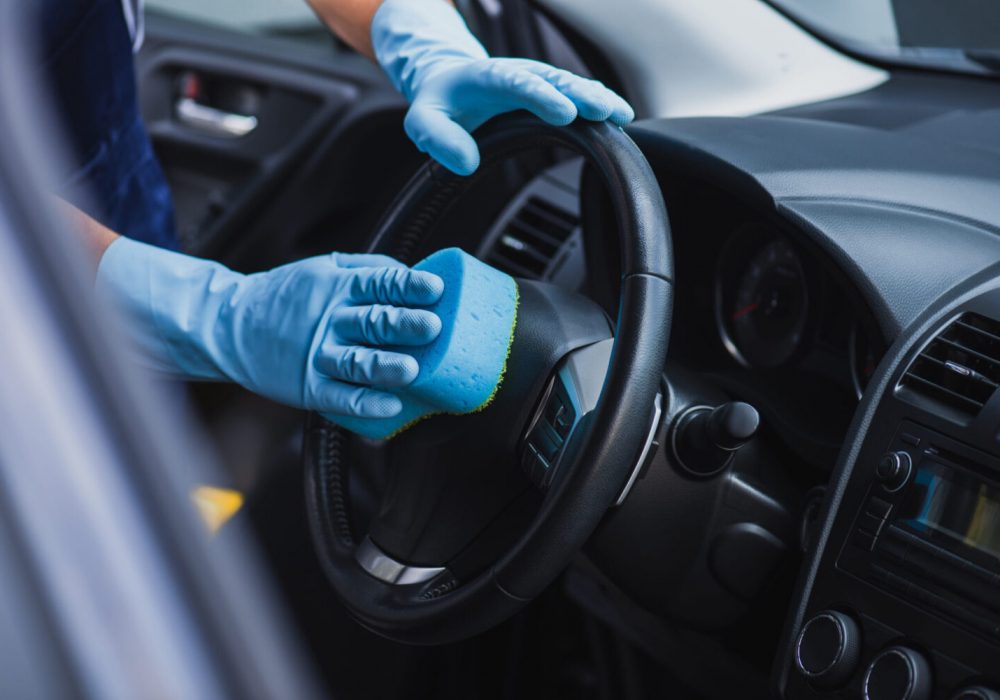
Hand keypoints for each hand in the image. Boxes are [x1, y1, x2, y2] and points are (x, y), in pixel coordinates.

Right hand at [97, 240, 443, 417]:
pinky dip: (365, 403)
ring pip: (357, 363)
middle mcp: (329, 320)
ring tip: (412, 370)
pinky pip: (339, 397)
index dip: (409, 286)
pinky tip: (390, 406)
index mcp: (337, 287)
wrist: (230, 324)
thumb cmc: (288, 296)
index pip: (379, 283)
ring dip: (385, 367)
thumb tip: (413, 274)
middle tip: (432, 327)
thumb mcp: (323, 269)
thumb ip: (367, 270)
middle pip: (372, 322)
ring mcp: (317, 355)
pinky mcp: (307, 386)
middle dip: (404, 325)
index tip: (435, 289)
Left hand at [372, 0, 633, 174]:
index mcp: (487, 76)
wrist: (449, 82)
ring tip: (621, 115)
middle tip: (605, 112)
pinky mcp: (547, 93)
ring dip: (596, 99)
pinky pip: (576, 94)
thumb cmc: (439, 103)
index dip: (541, 96)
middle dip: (581, 94)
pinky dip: (597, 103)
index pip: (516, 82)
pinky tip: (619, 116)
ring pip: (571, 85)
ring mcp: (536, 82)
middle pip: (554, 80)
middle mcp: (518, 74)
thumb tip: (467, 163)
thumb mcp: (422, 120)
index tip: (565, 113)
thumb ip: (438, 139)